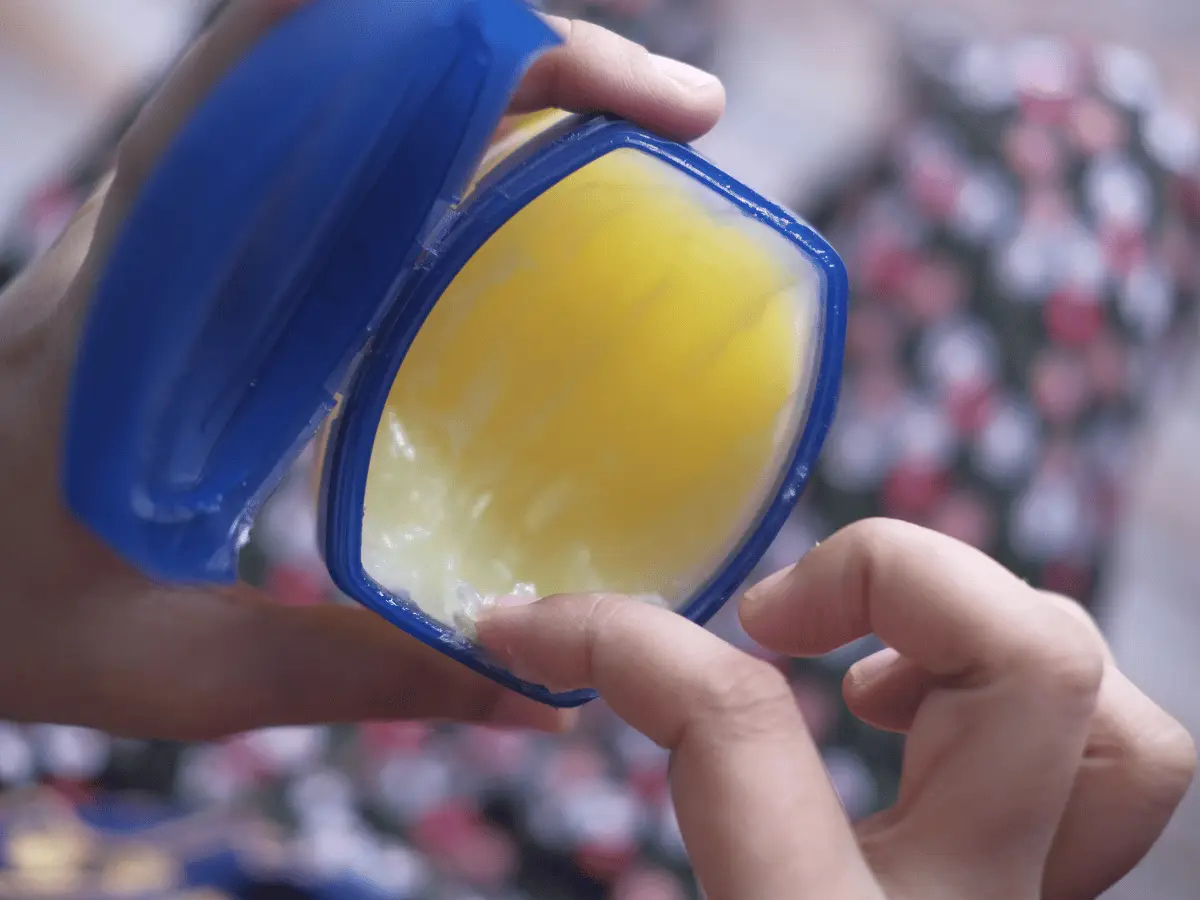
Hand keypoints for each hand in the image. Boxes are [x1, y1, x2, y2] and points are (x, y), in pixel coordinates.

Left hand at [0, 0, 723, 739]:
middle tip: (668, 117)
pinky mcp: (179, 239)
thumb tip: (536, 689)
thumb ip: (350, 675)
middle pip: (353, 35)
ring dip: (480, 65)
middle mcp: (168, 217)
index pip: (326, 80)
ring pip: (332, 60)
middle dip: (531, 46)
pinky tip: (499, 187)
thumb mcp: (168, 667)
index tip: (648, 106)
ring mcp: (171, 214)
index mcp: (158, 289)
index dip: (507, 55)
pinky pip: (309, 130)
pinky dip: (422, 119)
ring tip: (614, 129)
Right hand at [477, 519, 1195, 899]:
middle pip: (1030, 663)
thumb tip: (522, 719)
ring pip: (1112, 711)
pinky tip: (914, 731)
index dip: (619, 640)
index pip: (731, 723)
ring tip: (862, 670)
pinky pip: (1114, 772)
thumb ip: (652, 854)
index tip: (531, 628)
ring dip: (983, 634)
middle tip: (770, 620)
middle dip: (888, 577)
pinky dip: (1022, 706)